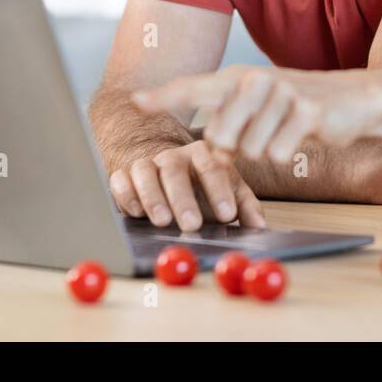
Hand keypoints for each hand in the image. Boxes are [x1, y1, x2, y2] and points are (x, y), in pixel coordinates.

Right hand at [108, 139, 265, 230]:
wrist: (162, 165)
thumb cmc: (199, 183)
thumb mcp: (227, 188)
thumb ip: (244, 205)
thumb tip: (261, 227)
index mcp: (202, 154)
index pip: (212, 166)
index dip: (219, 190)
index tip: (227, 215)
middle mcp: (173, 156)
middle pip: (175, 170)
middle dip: (183, 198)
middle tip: (193, 224)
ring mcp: (146, 163)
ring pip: (145, 172)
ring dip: (153, 197)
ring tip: (163, 221)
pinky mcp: (123, 174)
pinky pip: (120, 180)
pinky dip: (126, 195)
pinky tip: (135, 212)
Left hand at [133, 65, 372, 163]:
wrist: (351, 100)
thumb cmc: (296, 109)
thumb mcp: (257, 113)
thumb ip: (228, 128)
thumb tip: (208, 155)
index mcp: (237, 78)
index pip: (193, 88)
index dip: (164, 97)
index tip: (136, 101)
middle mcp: (255, 80)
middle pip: (219, 135)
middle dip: (232, 151)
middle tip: (255, 139)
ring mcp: (281, 92)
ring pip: (249, 149)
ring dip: (264, 151)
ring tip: (283, 134)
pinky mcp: (305, 110)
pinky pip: (277, 152)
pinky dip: (286, 153)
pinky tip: (299, 137)